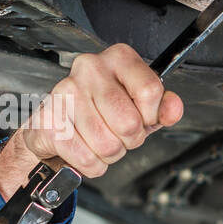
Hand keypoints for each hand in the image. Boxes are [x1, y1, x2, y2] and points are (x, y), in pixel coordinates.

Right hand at [0, 43, 182, 199]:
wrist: (57, 124)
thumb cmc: (103, 112)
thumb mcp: (142, 107)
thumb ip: (163, 108)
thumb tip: (173, 108)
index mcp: (118, 58)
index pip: (150, 91)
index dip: (151, 115)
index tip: (143, 116)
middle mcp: (90, 68)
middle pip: (129, 122)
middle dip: (130, 139)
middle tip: (119, 132)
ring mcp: (66, 91)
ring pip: (108, 145)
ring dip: (110, 153)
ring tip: (100, 139)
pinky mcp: (50, 119)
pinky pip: (86, 159)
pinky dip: (92, 164)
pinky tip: (85, 148)